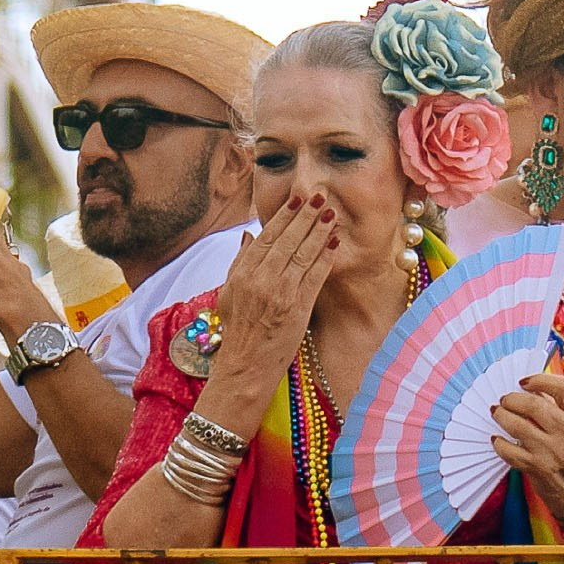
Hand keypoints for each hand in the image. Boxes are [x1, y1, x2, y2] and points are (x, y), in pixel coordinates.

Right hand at [205, 194, 334, 386]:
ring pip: (302, 254)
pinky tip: (334, 243)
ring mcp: (280, 293)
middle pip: (287, 241)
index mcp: (242, 273)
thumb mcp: (228, 293)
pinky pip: (315, 276)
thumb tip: (249, 234)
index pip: (266, 237)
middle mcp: (260, 279)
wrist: (245, 366)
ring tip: (330, 213)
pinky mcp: (298, 308)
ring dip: (318, 231)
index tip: (296, 200)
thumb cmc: (238, 331)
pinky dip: (325, 258)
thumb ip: (239, 262)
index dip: (283, 217)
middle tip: (319, 196)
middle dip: (305, 216)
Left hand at [493, 372, 563, 525]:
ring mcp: (554, 452)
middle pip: (533, 404)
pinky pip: (509, 450)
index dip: (541, 379)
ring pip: (517, 425)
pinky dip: (499, 443)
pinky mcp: (538, 468)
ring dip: (501, 416)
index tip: (525, 381)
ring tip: (498, 413)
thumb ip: (563, 408)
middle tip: (505, 399)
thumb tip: (531, 388)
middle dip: (513, 398)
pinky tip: (498, 439)